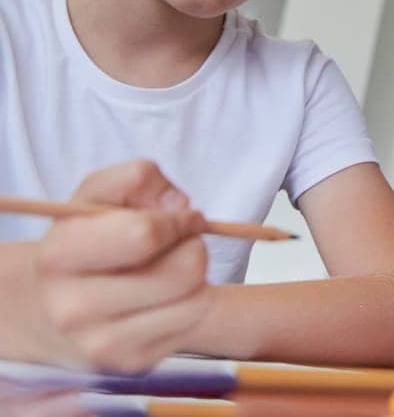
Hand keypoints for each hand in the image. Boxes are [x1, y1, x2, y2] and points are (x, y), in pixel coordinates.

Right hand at [32, 160, 210, 370]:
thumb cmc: (84, 242)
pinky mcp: (131, 364)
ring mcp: (102, 344)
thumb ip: (138, 179)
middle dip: (192, 245)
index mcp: (60, 256)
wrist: (46, 309)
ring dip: (196, 276)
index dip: (176, 219)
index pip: (144, 235)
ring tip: (167, 268)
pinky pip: (194, 322)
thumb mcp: (96, 196)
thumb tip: (181, 207)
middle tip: (177, 242)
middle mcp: (74, 309)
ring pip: (198, 299)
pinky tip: (163, 297)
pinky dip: (190, 302)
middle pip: (184, 270)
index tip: (177, 216)